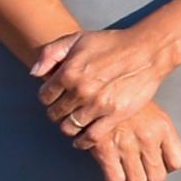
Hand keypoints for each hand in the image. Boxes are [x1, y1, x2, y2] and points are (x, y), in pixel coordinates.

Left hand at [29, 27, 175, 141]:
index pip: (45, 96)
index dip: (48, 97)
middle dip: (57, 113)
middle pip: (55, 114)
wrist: (147, 51)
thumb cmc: (113, 44)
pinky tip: (82, 139)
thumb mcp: (78, 39)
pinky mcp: (115, 115)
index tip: (55, 98)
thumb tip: (34, 73)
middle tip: (65, 111)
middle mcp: (81, 90)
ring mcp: (98, 104)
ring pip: (70, 127)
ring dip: (68, 127)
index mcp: (68, 72)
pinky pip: (91, 137)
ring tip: (74, 122)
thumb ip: (50, 53)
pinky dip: (83, 142)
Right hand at [84, 102, 180, 180]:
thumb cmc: (126, 100)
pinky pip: (116, 180)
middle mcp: (148, 137)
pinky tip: (114, 169)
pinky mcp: (104, 150)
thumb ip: (161, 134)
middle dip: (148, 174)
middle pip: (157, 177)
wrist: (99, 87)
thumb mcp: (152, 112)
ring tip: (126, 166)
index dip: (167, 165)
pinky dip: (115, 180)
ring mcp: (126, 144)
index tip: (160, 161)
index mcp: (162, 126)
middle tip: (140, 165)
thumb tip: (165, 158)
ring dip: (131, 177)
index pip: (177, 161)